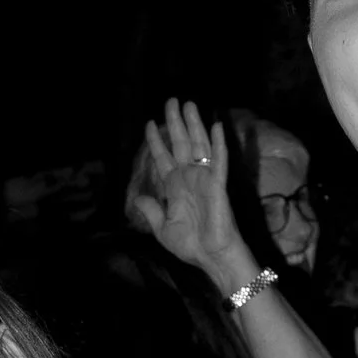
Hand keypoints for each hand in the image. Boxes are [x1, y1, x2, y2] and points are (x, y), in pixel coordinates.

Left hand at [125, 102, 248, 282]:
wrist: (211, 257)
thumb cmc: (191, 245)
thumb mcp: (162, 229)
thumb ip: (152, 211)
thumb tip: (138, 198)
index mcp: (175, 186)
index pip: (163, 157)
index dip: (156, 140)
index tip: (149, 124)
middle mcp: (189, 177)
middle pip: (181, 143)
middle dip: (175, 122)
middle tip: (171, 100)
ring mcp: (204, 179)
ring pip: (199, 145)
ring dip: (194, 124)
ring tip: (189, 104)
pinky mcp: (218, 185)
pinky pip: (218, 161)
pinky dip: (217, 144)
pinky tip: (215, 126)